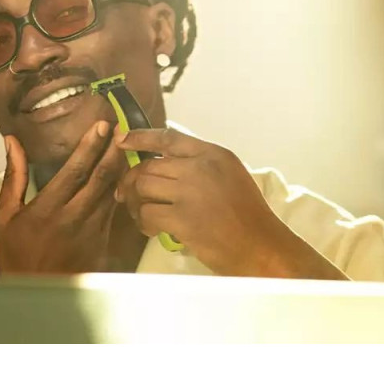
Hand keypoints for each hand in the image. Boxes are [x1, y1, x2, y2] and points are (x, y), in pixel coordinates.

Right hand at [0, 121, 126, 276]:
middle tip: (124, 128)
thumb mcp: (5, 217)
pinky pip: (114, 209)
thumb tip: (12, 142)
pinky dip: (121, 189)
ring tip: (128, 145)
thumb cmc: (15, 253)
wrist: (35, 294)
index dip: (91, 146)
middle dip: (113, 150)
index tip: (102, 126)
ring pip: (112, 193)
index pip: (75, 171)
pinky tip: (125, 174)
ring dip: (121, 168)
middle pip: (101, 178)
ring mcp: (91, 231)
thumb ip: (13, 177)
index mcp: (46, 210)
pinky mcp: (102, 241)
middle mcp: (73, 219)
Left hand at [114, 127, 346, 279]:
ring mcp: (190, 192)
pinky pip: (147, 214)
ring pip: (143, 188)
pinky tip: (150, 229)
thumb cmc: (250, 216)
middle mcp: (200, 167)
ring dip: (134, 201)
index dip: (141, 137)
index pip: (168, 138)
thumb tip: (165, 164)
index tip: (122, 140)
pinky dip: (143, 223)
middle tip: (127, 194)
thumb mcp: (231, 176)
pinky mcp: (182, 218)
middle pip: (149, 166)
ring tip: (138, 212)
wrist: (261, 246)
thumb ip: (202, 166)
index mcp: (214, 154)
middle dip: (132, 180)